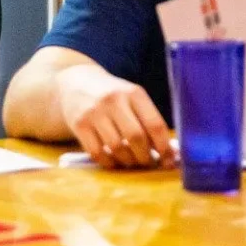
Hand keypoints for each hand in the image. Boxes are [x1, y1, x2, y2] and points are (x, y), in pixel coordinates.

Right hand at [54, 64, 173, 168]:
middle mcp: (113, 100)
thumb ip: (149, 121)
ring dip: (128, 161)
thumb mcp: (132, 98)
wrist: (76, 82)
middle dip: (145, 157)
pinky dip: (109, 162)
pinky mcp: (79, 124)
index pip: (155, 125)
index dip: (164, 148)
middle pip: (136, 138)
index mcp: (134, 93)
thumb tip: (170, 153)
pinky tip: (114, 160)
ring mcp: (94, 112)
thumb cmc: (113, 96)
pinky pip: (97, 153)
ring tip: (131, 160)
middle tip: (148, 162)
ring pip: (117, 148)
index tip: (168, 161)